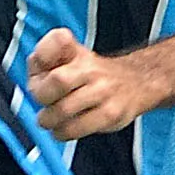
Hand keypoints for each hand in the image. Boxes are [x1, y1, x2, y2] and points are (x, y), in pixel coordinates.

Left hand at [25, 29, 156, 138]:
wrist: (136, 82)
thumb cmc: (91, 73)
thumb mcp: (69, 55)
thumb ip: (46, 54)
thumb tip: (38, 62)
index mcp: (76, 51)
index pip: (58, 41)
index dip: (43, 56)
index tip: (42, 70)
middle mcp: (91, 68)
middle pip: (58, 80)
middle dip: (42, 97)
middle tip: (43, 104)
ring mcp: (103, 91)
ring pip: (64, 109)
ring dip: (50, 120)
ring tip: (50, 120)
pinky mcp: (110, 114)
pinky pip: (77, 128)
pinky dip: (63, 133)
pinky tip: (63, 129)